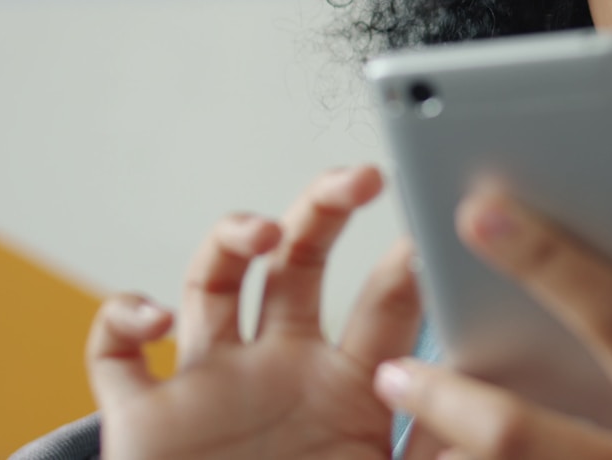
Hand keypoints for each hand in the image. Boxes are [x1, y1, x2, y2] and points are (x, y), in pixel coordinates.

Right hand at [87, 166, 427, 459]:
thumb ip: (438, 455)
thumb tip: (497, 419)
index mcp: (348, 384)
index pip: (385, 304)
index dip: (405, 263)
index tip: (432, 231)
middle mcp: (279, 366)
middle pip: (299, 262)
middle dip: (322, 209)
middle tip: (357, 178)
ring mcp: (210, 383)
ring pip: (211, 281)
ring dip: (228, 239)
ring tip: (260, 234)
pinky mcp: (142, 417)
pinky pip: (114, 351)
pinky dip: (122, 318)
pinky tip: (155, 320)